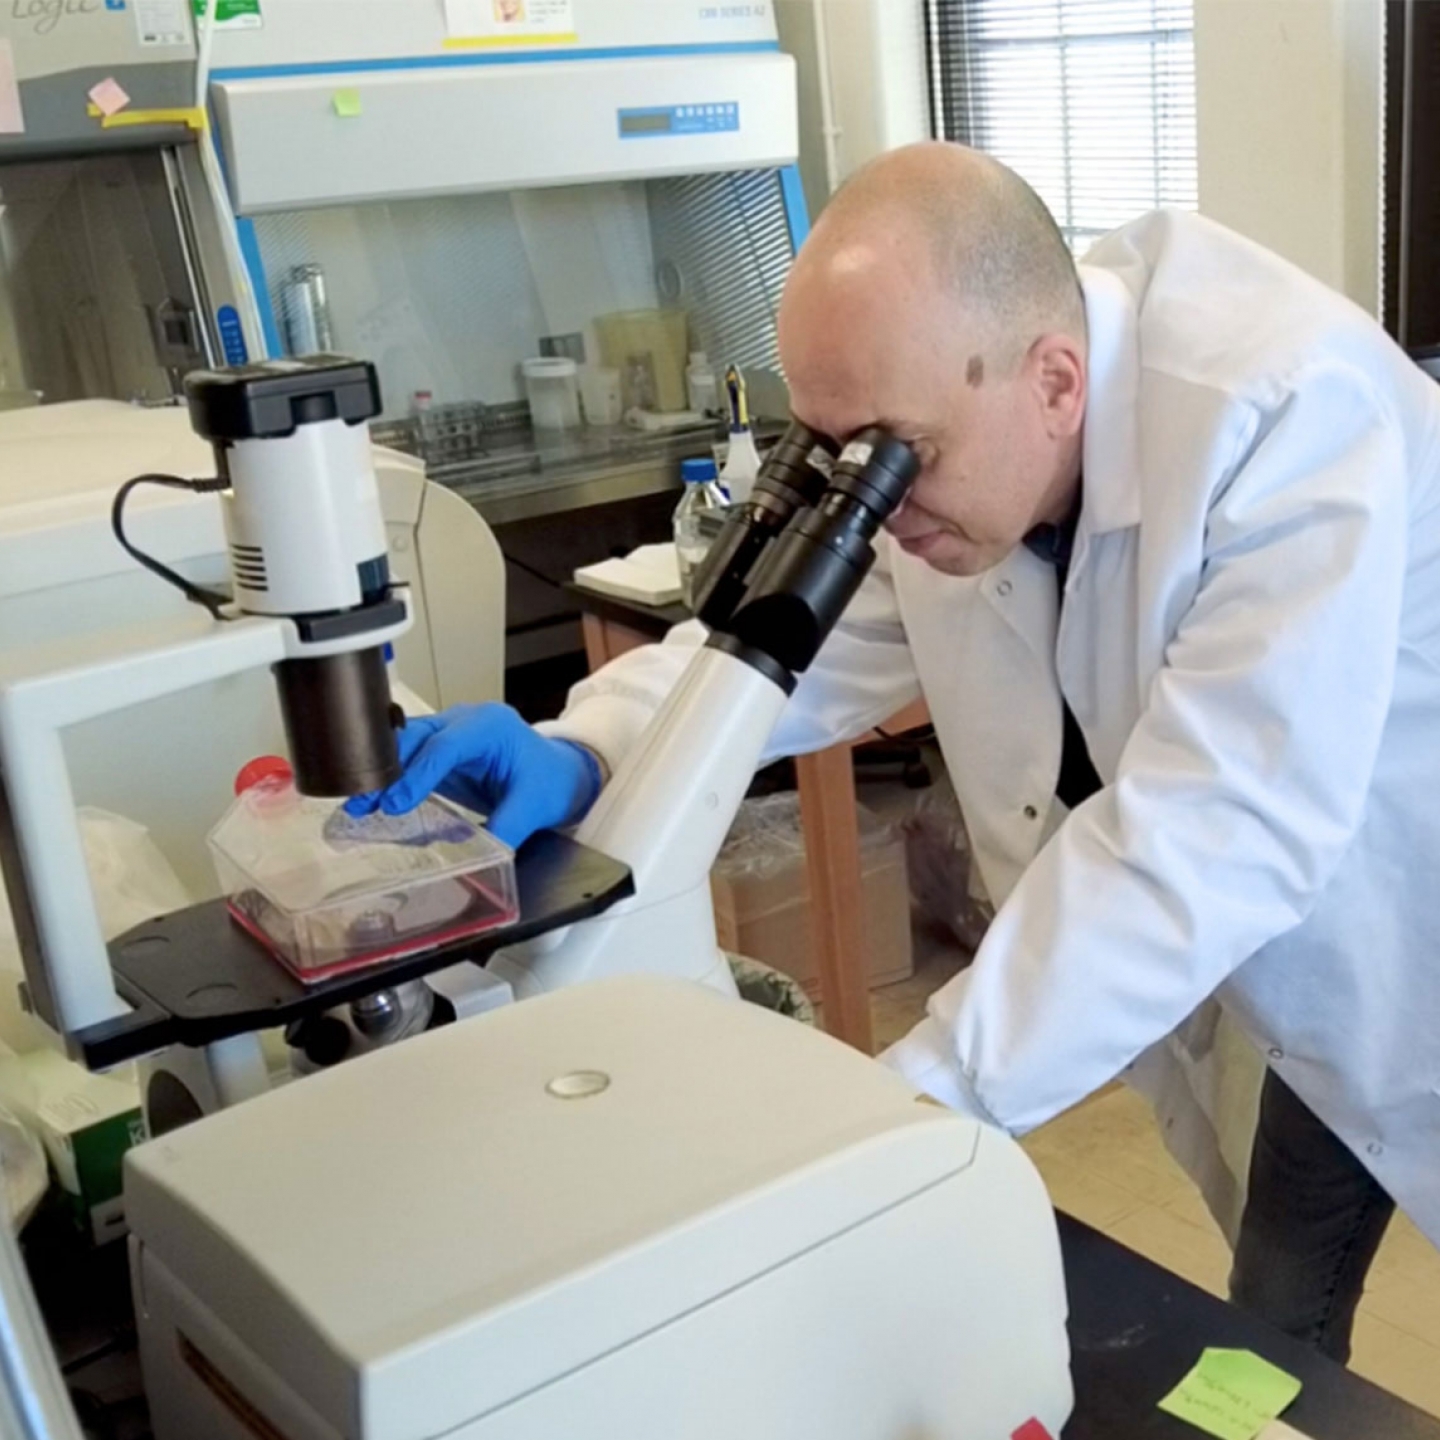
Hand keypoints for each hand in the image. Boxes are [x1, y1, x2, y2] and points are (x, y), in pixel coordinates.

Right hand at [345, 704, 603, 849]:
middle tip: (361, 801)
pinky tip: (369, 802)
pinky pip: (408, 759)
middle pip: (416, 737)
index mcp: (491, 725)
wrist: (559, 775)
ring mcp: (449, 733)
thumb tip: (480, 855)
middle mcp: (465, 722)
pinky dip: (390, 779)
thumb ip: (506, 828)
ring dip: (381, 774)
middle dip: (387, 769)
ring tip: (356, 804)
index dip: (417, 773)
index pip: (446, 745)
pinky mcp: (439, 751)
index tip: (395, 802)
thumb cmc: (551, 781)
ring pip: (405, 745)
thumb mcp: (534, 806)